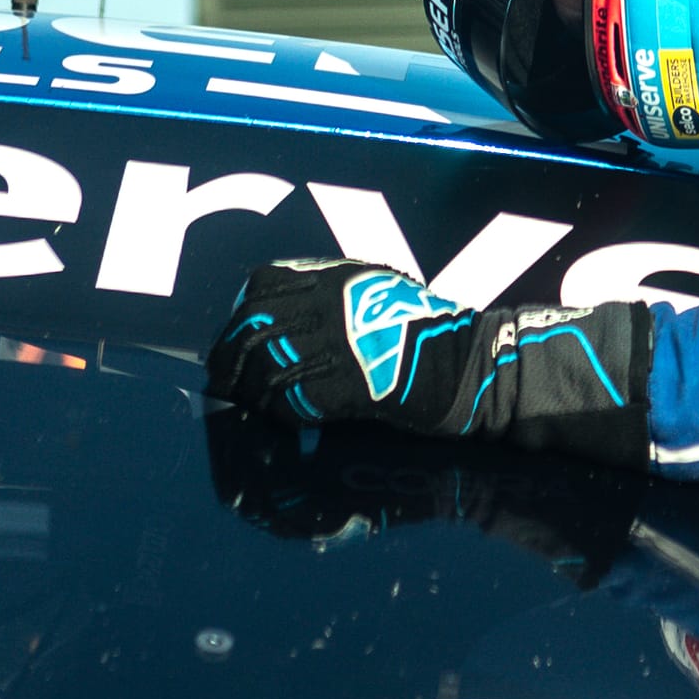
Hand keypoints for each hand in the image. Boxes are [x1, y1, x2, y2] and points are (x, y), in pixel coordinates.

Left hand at [207, 259, 653, 465]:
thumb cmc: (431, 332)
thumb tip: (281, 319)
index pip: (261, 286)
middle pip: (254, 326)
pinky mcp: (351, 384)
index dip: (238, 316)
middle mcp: (334, 303)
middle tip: (225, 385)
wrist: (473, 365)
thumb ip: (336, 296)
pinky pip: (296, 399)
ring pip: (268, 365)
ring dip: (252, 391)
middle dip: (230, 359)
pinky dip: (282, 412)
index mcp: (339, 277)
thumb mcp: (381, 292)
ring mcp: (342, 343)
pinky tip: (287, 421)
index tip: (234, 343)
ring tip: (250, 407)